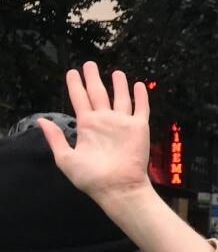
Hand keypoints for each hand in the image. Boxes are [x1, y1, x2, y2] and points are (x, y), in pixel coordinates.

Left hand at [38, 63, 152, 207]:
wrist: (117, 188)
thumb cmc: (91, 178)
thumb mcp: (65, 159)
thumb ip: (56, 139)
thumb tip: (42, 121)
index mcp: (87, 126)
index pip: (79, 99)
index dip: (75, 85)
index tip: (72, 72)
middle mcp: (104, 122)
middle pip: (98, 93)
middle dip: (93, 78)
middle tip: (90, 64)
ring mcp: (122, 124)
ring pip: (120, 98)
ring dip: (118, 84)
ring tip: (116, 72)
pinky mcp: (138, 128)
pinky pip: (140, 108)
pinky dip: (140, 97)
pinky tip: (138, 85)